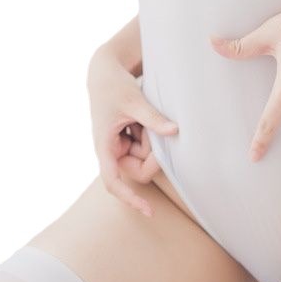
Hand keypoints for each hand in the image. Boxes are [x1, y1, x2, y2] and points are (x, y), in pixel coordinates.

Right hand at [86, 47, 178, 214]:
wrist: (106, 71)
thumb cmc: (114, 86)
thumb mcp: (134, 100)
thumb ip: (153, 118)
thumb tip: (175, 132)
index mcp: (104, 146)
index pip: (113, 182)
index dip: (130, 198)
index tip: (149, 210)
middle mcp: (111, 149)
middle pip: (138, 168)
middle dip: (151, 152)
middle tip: (156, 129)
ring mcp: (120, 144)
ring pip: (144, 155)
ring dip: (150, 139)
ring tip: (142, 116)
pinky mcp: (127, 138)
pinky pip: (145, 144)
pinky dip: (149, 132)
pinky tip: (141, 116)